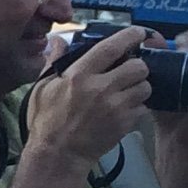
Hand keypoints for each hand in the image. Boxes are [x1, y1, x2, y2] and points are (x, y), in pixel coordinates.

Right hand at [23, 25, 152, 166]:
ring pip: (145, 87)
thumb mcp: (42, 88)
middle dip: (138, 66)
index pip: (111, 47)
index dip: (129, 36)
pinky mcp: (125, 123)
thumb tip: (59, 40)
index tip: (138, 33)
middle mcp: (100, 88)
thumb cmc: (46, 121)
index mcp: (79, 75)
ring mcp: (116, 107)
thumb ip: (54, 62)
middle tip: (130, 70)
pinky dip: (138, 107)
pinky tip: (126, 109)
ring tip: (129, 91)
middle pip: (138, 66)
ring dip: (140, 86)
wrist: (58, 155)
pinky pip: (143, 108)